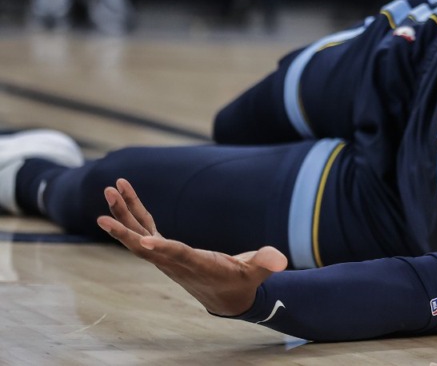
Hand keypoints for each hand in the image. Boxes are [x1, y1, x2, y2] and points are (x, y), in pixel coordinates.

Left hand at [97, 179, 287, 316]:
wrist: (226, 299)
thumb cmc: (243, 282)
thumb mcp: (257, 273)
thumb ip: (266, 263)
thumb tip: (280, 260)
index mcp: (198, 266)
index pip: (177, 256)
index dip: (163, 248)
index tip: (144, 240)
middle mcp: (174, 262)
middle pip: (144, 244)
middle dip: (126, 226)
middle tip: (106, 207)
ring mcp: (166, 255)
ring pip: (139, 232)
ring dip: (124, 211)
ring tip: (110, 188)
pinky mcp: (165, 248)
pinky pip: (145, 226)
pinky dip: (134, 210)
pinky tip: (123, 193)